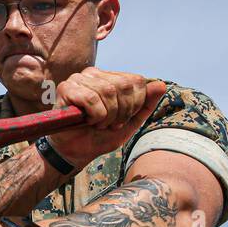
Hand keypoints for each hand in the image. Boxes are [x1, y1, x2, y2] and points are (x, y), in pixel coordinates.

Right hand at [45, 69, 167, 166]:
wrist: (75, 152)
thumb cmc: (99, 136)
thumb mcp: (129, 123)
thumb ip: (145, 105)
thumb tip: (161, 85)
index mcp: (110, 78)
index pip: (137, 81)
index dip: (135, 104)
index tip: (121, 120)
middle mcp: (94, 74)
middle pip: (124, 85)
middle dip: (122, 111)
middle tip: (109, 124)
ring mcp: (79, 79)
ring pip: (108, 92)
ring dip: (106, 116)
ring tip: (96, 123)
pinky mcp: (66, 88)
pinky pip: (91, 98)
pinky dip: (94, 115)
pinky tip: (85, 120)